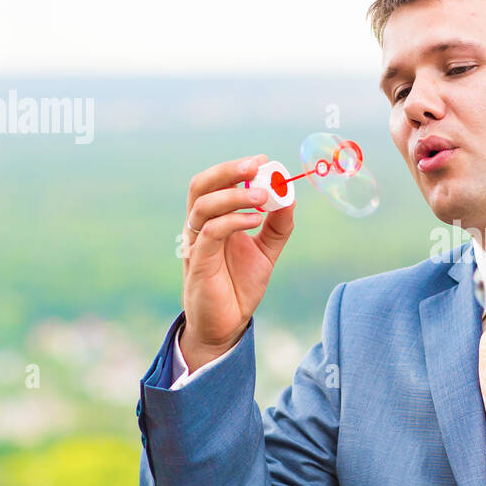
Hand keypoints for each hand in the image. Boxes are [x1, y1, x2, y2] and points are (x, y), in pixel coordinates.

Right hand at [180, 154, 295, 370]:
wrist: (227, 325)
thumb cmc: (240, 285)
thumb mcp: (266, 251)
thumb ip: (277, 226)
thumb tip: (290, 196)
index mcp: (213, 219)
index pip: (216, 183)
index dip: (236, 168)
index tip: (265, 161)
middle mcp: (199, 227)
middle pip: (201, 185)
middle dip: (228, 171)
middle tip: (257, 165)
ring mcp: (196, 243)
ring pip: (203, 205)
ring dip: (234, 195)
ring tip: (263, 196)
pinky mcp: (198, 262)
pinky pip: (210, 232)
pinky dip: (233, 220)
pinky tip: (255, 220)